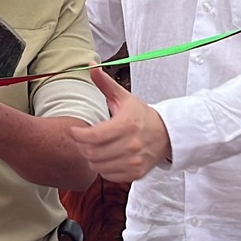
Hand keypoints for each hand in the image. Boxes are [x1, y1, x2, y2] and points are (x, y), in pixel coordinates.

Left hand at [70, 67, 171, 183]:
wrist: (166, 134)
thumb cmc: (141, 115)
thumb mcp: (124, 98)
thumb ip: (106, 83)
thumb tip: (91, 66)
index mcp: (127, 124)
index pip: (93, 136)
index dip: (78, 135)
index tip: (74, 131)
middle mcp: (131, 145)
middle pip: (93, 153)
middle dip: (82, 146)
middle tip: (81, 140)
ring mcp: (134, 161)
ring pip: (98, 166)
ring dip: (91, 158)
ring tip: (92, 148)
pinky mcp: (136, 173)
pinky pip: (109, 175)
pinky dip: (102, 168)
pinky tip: (105, 157)